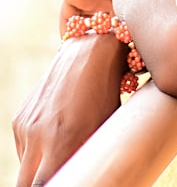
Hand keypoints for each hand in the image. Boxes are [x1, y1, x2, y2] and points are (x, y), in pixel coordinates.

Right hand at [13, 33, 126, 185]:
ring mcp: (26, 127)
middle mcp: (39, 136)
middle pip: (28, 184)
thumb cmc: (108, 90)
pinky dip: (36, 152)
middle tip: (63, 177)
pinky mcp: (19, 119)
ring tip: (62, 154)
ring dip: (39, 169)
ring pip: (24, 168)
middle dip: (43, 184)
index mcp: (64, 141)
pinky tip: (56, 136)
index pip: (46, 185)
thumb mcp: (106, 125)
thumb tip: (89, 173)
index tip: (70, 180)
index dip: (59, 184)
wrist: (90, 52)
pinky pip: (23, 149)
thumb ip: (90, 154)